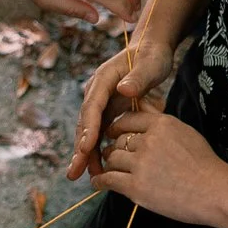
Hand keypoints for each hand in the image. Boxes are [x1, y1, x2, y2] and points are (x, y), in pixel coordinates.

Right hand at [65, 42, 174, 181]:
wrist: (152, 49)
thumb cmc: (152, 56)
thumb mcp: (150, 65)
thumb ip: (138, 78)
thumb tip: (124, 90)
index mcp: (103, 79)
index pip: (92, 106)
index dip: (89, 128)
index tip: (85, 147)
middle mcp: (96, 92)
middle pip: (85, 123)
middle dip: (80, 149)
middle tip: (75, 172)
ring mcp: (100, 102)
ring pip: (90, 132)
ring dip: (87, 154)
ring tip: (85, 177)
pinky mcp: (107, 111)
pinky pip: (100, 134)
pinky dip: (98, 151)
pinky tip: (99, 169)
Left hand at [91, 102, 227, 226]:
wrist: (216, 192)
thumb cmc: (206, 166)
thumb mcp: (186, 133)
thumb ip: (163, 125)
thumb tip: (145, 110)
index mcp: (162, 124)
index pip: (128, 119)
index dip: (119, 128)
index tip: (115, 134)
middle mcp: (149, 140)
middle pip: (118, 139)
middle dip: (114, 148)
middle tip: (112, 156)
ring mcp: (141, 163)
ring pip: (112, 158)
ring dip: (109, 165)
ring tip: (108, 170)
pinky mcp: (136, 186)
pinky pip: (108, 179)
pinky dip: (100, 180)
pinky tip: (99, 182)